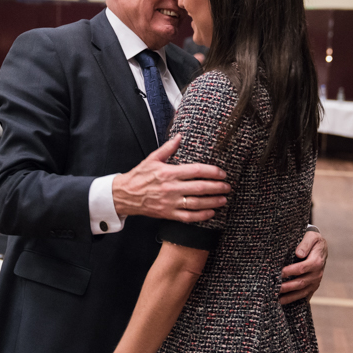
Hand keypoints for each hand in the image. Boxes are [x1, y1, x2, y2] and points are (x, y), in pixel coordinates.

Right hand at [112, 135, 229, 221]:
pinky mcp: (168, 214)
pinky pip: (188, 217)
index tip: (222, 173)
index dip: (212, 172)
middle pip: (200, 188)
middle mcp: (171, 188)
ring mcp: (170, 202)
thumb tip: (180, 136)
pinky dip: (201, 216)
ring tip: (223, 199)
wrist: (124, 195)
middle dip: (216, 187)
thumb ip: (168, 148)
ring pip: (196, 203)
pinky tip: (211, 213)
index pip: (196, 171)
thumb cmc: (139, 176)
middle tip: (227, 186)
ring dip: (212, 202)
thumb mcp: (152, 159)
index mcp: (168, 173)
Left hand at [280, 228, 326, 304]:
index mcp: (316, 262)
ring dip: (290, 297)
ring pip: (302, 292)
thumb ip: (305, 244)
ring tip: (278, 300)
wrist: (320, 248)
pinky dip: (294, 300)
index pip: (301, 268)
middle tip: (274, 289)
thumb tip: (298, 253)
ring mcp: (315, 282)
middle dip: (287, 287)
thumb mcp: (311, 237)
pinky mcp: (312, 287)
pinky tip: (285, 302)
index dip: (290, 271)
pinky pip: (304, 295)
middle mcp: (317, 274)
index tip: (279, 273)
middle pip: (300, 282)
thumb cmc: (313, 241)